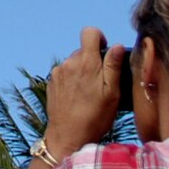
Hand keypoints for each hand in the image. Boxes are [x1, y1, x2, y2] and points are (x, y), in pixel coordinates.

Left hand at [43, 26, 124, 158]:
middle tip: (102, 82)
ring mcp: (58, 72)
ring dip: (83, 71)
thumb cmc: (95, 117)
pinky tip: (78, 97)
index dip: (99, 38)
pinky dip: (73, 80)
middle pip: (83, 50)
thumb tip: (117, 46)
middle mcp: (69, 63)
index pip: (89, 33)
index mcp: (86, 62)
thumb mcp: (112, 93)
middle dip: (94, 60)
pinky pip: (65, 73)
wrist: (67, 136)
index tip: (105, 53)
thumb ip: (114, 67)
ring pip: (74, 62)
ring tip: (89, 93)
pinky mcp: (51, 82)